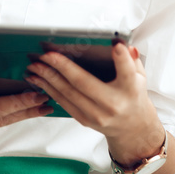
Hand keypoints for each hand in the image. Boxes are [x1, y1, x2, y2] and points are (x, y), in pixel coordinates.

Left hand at [25, 42, 165, 165]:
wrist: (131, 128)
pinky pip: (63, 102)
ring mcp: (97, 114)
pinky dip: (48, 89)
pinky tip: (38, 79)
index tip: (116, 45)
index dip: (122, 60)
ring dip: (48, 78)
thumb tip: (125, 45)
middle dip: (62, 67)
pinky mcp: (84, 120)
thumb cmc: (133, 97)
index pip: (127, 73)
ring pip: (68, 94)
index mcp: (131, 91)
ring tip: (34, 65)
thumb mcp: (140, 77)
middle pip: (84, 83)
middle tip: (45, 54)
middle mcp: (113, 104)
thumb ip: (132, 61)